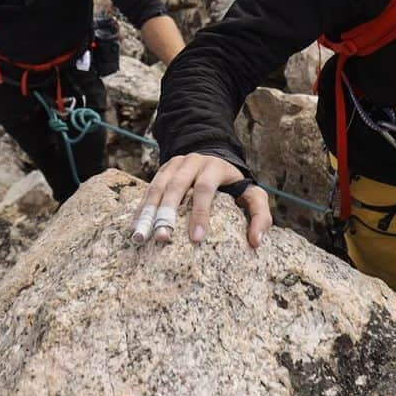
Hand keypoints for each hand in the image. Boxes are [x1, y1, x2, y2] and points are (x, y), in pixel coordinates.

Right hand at [132, 153, 272, 249]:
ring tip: (141, 237)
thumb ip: (260, 214)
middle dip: (168, 213)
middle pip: (177, 186)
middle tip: (163, 239)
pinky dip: (141, 208)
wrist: (214, 153)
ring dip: (148, 212)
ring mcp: (175, 165)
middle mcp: (193, 162)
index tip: (196, 238)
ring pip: (158, 187)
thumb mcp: (253, 193)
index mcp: (215, 167)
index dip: (200, 212)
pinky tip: (135, 228)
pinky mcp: (162, 170)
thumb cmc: (234, 183)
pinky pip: (149, 189)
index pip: (205, 188)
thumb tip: (257, 242)